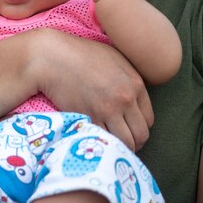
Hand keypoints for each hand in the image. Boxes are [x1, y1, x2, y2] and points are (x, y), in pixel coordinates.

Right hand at [27, 30, 152, 150]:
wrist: (54, 57)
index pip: (148, 120)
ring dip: (119, 148)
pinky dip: (102, 145)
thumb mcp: (115, 59)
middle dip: (134, 143)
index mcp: (135, 84)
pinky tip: (97, 142)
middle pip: (140, 135)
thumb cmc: (82, 54)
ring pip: (124, 143)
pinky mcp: (88, 118)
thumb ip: (130, 80)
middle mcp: (125, 99)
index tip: (130, 132)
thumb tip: (135, 98)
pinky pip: (103, 140)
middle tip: (123, 145)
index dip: (140, 129)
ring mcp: (106, 110)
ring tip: (111, 147)